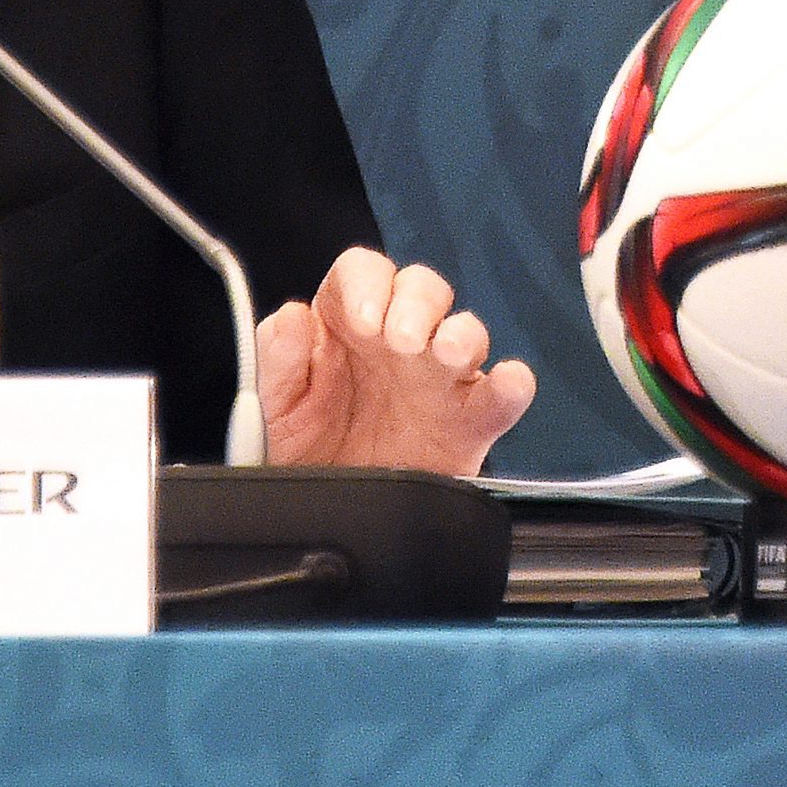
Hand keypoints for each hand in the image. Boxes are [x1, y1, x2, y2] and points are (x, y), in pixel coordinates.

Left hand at [252, 247, 538, 474]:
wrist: (331, 515)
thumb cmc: (306, 451)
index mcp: (348, 324)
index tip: (359, 317)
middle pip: (423, 287)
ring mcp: (440, 378)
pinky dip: (512, 384)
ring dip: (462, 335)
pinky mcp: (473, 419)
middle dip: (416, 304)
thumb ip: (277, 357)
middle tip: (399, 338)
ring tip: (442, 354)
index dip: (367, 283)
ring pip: (468, 330)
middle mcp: (399, 342)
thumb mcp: (274, 404)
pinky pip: (505, 392)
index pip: (364, 272)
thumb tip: (293, 318)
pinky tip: (503, 384)